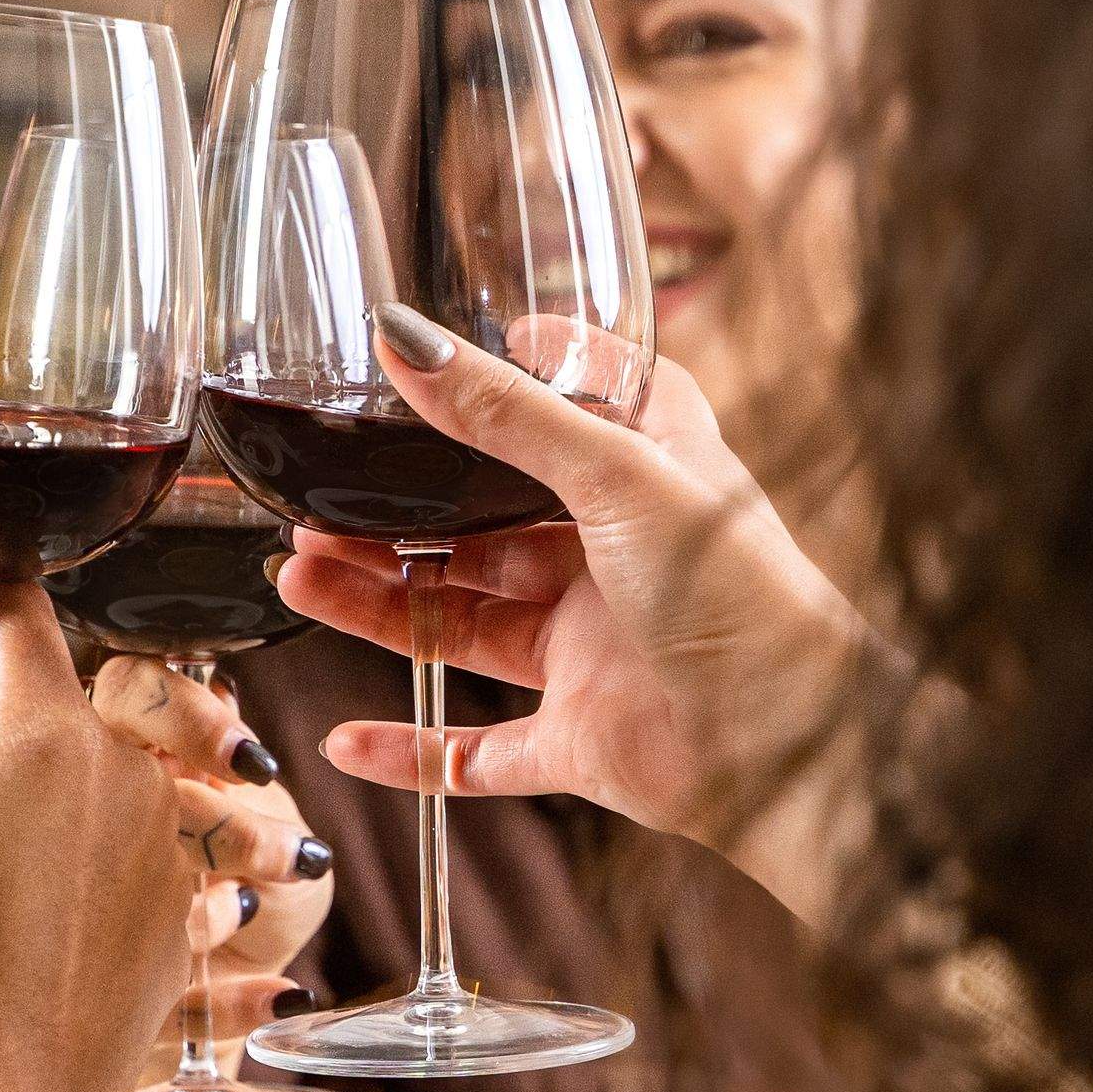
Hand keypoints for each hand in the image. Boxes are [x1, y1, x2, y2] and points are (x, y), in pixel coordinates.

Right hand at [0, 643, 333, 985]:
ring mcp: (160, 845)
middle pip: (45, 696)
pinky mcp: (171, 912)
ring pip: (77, 774)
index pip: (10, 611)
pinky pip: (112, 845)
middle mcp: (129, 775)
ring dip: (12, 792)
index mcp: (53, 734)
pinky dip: (59, 855)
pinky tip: (0, 915)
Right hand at [276, 306, 883, 925]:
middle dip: (392, 518)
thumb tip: (403, 339)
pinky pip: (478, 752)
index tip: (421, 366)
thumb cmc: (739, 586)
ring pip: (460, 623)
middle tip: (309, 504)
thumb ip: (503, 413)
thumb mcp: (615, 470)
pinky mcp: (579, 738)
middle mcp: (610, 556)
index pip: (562, 409)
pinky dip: (414, 750)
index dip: (497, 384)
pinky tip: (346, 737)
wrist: (794, 742)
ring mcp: (591, 650)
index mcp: (641, 473)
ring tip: (298, 577)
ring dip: (379, 606)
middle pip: (478, 528)